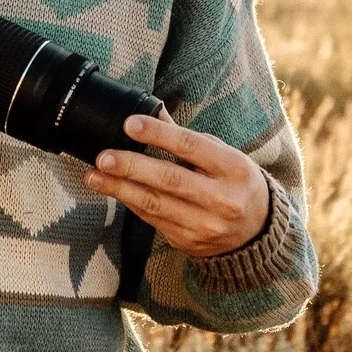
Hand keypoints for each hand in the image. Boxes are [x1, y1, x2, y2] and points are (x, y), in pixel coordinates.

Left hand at [81, 115, 270, 257]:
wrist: (257, 231)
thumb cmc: (236, 183)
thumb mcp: (223, 155)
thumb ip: (188, 138)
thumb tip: (153, 111)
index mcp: (233, 168)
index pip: (191, 147)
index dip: (158, 135)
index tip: (130, 124)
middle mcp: (222, 198)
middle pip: (170, 179)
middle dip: (132, 167)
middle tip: (103, 156)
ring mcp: (205, 224)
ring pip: (155, 204)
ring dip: (120, 189)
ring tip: (94, 176)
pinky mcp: (189, 241)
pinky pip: (153, 219)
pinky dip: (131, 203)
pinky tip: (114, 190)